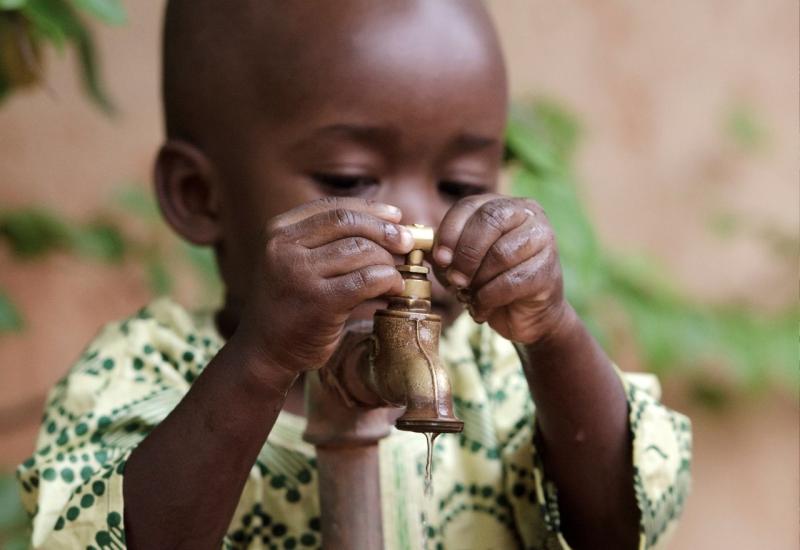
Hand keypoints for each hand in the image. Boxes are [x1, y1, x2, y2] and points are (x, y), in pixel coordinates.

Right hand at [237, 197, 412, 373]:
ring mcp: (299, 274)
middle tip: (406, 243)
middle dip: (385, 231)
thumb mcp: (297, 260)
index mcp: (279, 231)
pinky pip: (367, 280)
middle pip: (349, 224)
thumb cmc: (292, 303)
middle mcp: (284, 248)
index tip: (396, 217)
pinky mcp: (319, 302)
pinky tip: (394, 289)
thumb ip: (328, 240)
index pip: (333, 208)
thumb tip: (389, 223)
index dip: (370, 210)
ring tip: (397, 273)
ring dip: (388, 261)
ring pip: (361, 251)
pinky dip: (388, 281)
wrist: (267, 350)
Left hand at [432, 194, 567, 343]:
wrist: (525, 314)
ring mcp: (543, 240)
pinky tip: (483, 306)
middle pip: (489, 222)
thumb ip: (443, 250)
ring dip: (478, 280)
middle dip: (465, 254)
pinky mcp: (547, 270)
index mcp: (503, 205)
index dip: (450, 231)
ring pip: (501, 254)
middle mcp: (527, 214)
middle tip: (455, 279)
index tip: (440, 259)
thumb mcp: (461, 262)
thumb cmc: (490, 282)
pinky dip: (490, 297)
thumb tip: (416, 242)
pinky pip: (511, 282)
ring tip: (471, 294)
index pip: (470, 206)